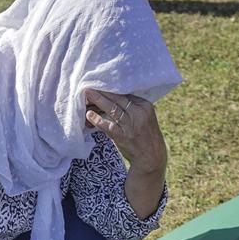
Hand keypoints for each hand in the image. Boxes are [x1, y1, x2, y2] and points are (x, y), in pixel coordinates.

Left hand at [85, 89, 167, 218]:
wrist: (151, 156)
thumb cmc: (145, 135)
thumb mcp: (143, 117)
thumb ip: (132, 107)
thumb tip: (113, 96)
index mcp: (145, 105)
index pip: (125, 93)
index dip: (111, 88)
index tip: (100, 83)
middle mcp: (139, 113)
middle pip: (118, 98)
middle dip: (103, 91)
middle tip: (90, 84)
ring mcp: (131, 125)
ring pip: (112, 109)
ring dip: (98, 101)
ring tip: (87, 94)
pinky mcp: (123, 137)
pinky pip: (108, 126)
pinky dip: (98, 120)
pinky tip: (89, 115)